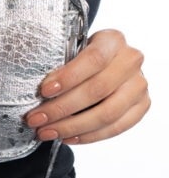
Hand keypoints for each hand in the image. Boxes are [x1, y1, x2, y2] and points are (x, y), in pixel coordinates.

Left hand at [23, 29, 150, 144]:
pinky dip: (89, 136)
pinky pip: (116, 128)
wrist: (109, 64)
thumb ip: (61, 65)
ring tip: (46, 132)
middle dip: (61, 108)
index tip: (44, 91)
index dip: (68, 77)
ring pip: (107, 113)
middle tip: (35, 119)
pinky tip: (67, 137)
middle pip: (97, 90)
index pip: (94, 59)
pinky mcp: (142, 105)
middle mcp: (131, 60)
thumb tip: (35, 94)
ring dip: (72, 127)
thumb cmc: (82, 59)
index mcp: (113, 40)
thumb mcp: (72, 51)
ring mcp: (140, 84)